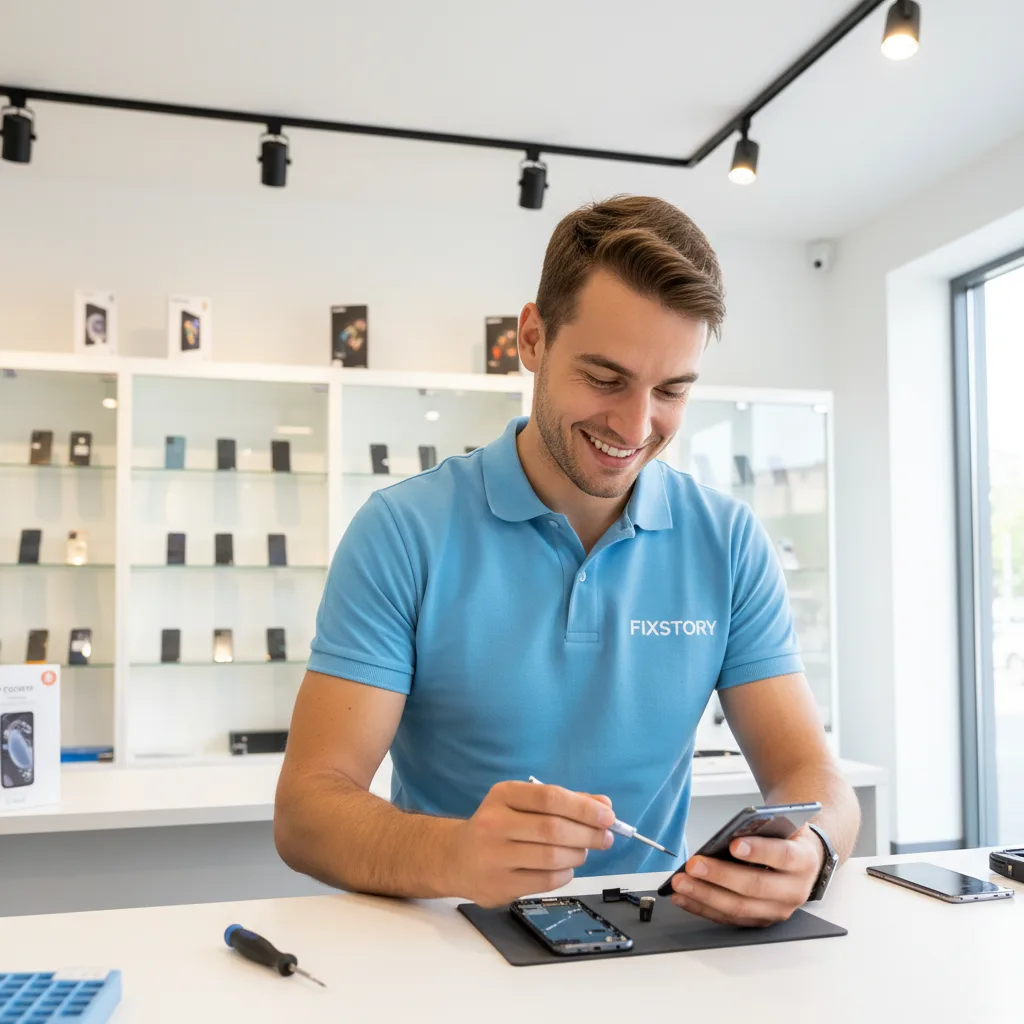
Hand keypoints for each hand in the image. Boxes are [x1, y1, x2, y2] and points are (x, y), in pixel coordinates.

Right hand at [449, 780, 615, 907]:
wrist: (456, 858)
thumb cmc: (498, 826)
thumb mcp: (522, 803)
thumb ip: (563, 801)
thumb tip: (604, 805)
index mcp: (502, 795)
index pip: (549, 797)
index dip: (583, 807)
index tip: (607, 816)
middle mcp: (494, 823)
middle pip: (554, 829)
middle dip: (588, 834)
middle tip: (606, 837)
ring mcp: (495, 857)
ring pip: (553, 857)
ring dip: (578, 855)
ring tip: (583, 851)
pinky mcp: (500, 886)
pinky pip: (546, 881)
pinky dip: (565, 874)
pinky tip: (565, 867)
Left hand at [669, 824, 824, 927]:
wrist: (799, 859)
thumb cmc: (784, 837)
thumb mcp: (782, 823)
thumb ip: (761, 825)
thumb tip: (728, 832)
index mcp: (803, 860)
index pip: (783, 856)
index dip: (759, 851)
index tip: (733, 844)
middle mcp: (793, 890)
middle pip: (755, 887)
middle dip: (720, 876)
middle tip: (694, 865)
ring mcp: (776, 910)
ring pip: (739, 908)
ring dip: (705, 895)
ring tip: (681, 883)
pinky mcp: (759, 921)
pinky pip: (728, 918)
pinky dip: (702, 908)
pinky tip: (683, 897)